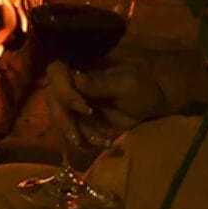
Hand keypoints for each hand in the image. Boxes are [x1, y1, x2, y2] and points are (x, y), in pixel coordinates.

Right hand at [44, 58, 170, 145]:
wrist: (155, 100)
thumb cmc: (143, 84)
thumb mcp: (127, 83)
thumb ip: (102, 82)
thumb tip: (78, 78)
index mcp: (80, 64)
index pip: (56, 72)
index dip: (63, 91)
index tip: (84, 109)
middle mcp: (72, 81)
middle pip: (52, 97)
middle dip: (64, 119)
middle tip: (79, 136)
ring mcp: (74, 100)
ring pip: (59, 117)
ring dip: (75, 133)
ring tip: (99, 142)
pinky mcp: (80, 118)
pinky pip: (72, 131)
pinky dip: (84, 140)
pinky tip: (102, 143)